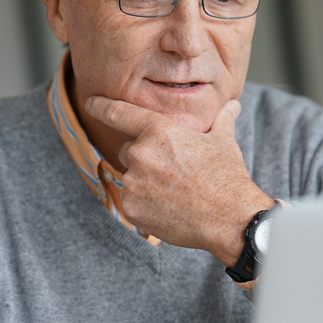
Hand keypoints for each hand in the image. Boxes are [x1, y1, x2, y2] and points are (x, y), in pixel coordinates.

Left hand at [85, 96, 272, 265]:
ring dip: (144, 182)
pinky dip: (144, 204)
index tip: (91, 103)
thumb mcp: (223, 142)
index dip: (101, 106)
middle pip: (128, 150)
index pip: (119, 113)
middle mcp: (140, 154)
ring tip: (173, 192)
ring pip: (130, 177)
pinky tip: (168, 207)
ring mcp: (133, 183)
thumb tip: (231, 106)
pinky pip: (131, 200)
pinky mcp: (131, 208)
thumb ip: (220, 121)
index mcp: (158, 131)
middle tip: (171, 171)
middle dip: (144, 157)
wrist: (229, 219)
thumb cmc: (226, 178)